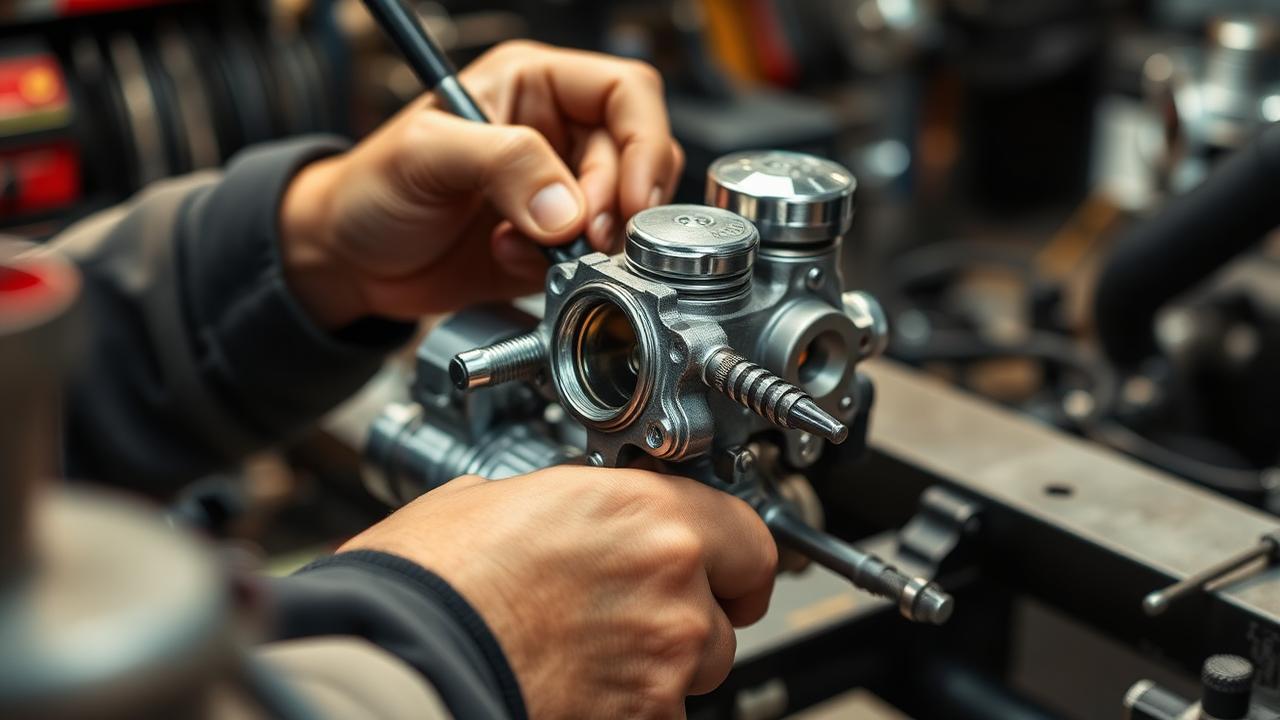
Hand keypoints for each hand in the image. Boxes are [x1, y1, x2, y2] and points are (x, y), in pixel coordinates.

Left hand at [280, 40, 683, 328]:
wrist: (345, 260)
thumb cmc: (369, 187)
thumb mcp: (427, 156)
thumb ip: (502, 165)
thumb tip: (567, 207)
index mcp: (534, 84)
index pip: (625, 93)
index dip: (641, 143)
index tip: (627, 197)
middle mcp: (555, 132)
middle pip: (635, 158)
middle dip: (615, 204)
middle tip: (584, 237)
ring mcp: (558, 191)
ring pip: (623, 213)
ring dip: (593, 242)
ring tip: (538, 252)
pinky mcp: (553, 244)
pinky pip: (595, 258)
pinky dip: (569, 271)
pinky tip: (516, 263)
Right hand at [340, 467, 777, 718]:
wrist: (398, 660)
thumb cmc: (430, 581)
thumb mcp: (498, 500)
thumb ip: (565, 505)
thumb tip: (566, 512)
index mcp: (646, 515)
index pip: (749, 537)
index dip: (731, 555)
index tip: (721, 565)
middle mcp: (671, 589)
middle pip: (724, 613)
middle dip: (687, 615)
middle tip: (626, 610)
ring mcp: (660, 665)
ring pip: (693, 671)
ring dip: (655, 665)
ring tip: (582, 651)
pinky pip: (656, 714)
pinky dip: (625, 705)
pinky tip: (570, 684)